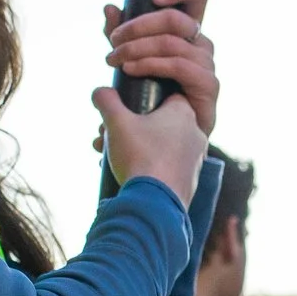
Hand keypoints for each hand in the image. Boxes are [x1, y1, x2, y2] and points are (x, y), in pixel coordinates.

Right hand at [94, 85, 207, 207]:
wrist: (155, 204)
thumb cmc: (139, 157)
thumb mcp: (116, 123)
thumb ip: (106, 101)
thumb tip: (100, 92)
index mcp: (183, 113)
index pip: (167, 96)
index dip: (144, 101)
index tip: (127, 111)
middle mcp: (196, 134)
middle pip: (160, 123)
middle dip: (133, 129)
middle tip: (110, 137)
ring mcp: (195, 159)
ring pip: (162, 147)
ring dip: (138, 150)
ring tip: (112, 158)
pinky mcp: (190, 181)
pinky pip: (167, 168)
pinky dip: (150, 169)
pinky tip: (129, 176)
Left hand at [103, 0, 217, 135]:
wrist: (166, 141)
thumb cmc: (151, 96)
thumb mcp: (131, 60)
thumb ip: (122, 34)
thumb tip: (109, 7)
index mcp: (188, 33)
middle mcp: (201, 45)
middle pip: (178, 18)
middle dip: (139, 25)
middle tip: (113, 40)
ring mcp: (207, 65)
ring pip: (173, 43)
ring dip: (138, 48)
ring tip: (115, 60)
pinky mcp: (207, 87)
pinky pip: (180, 65)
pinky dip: (152, 64)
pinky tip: (131, 70)